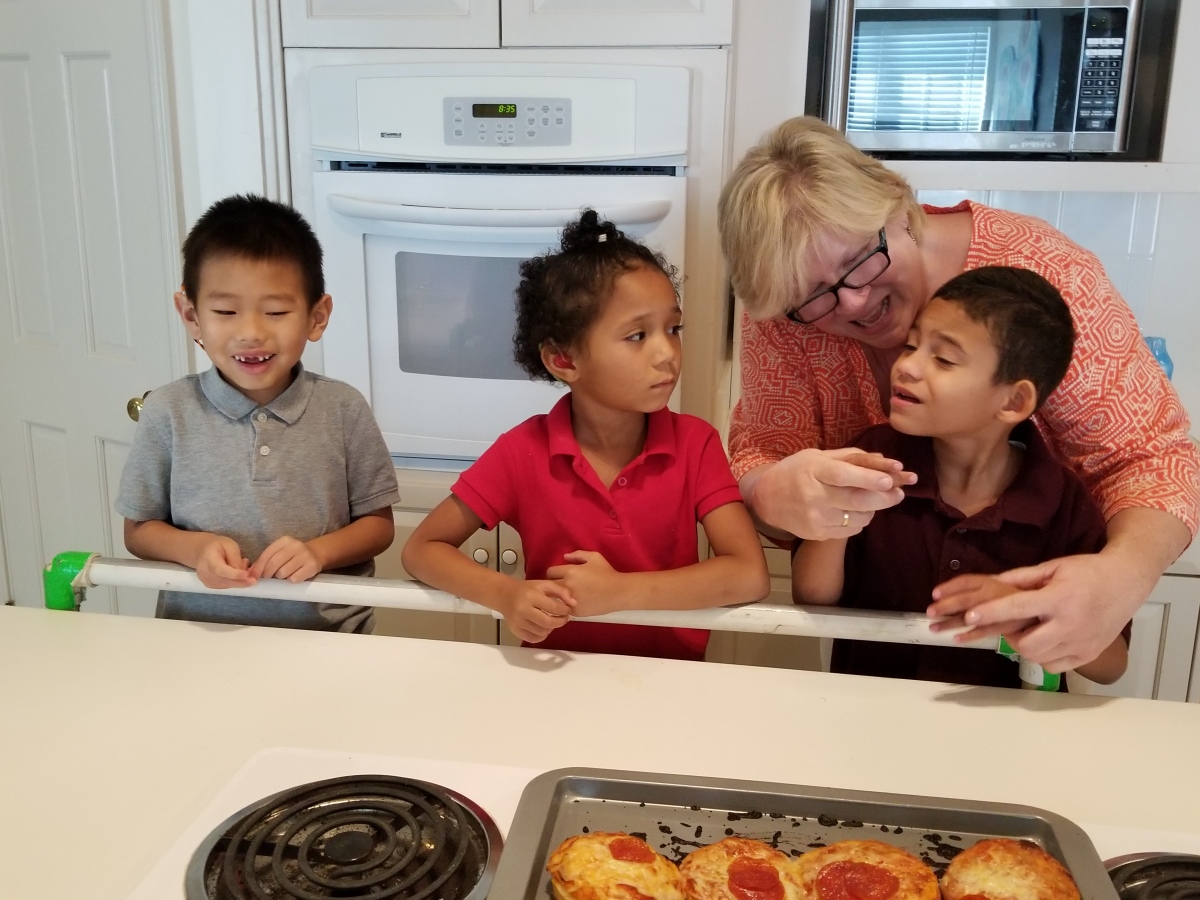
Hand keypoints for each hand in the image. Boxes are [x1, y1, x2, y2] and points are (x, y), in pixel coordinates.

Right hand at [194, 535, 255, 589]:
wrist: (202, 551)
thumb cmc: (217, 545)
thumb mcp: (229, 545)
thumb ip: (235, 558)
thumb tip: (243, 572)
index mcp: (209, 560)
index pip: (222, 570)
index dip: (235, 574)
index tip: (247, 575)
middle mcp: (205, 574)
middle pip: (226, 581)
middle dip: (242, 581)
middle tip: (254, 577)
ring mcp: (207, 581)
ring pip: (228, 585)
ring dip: (240, 580)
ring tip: (242, 564)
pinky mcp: (211, 586)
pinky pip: (227, 586)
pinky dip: (235, 581)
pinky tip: (237, 571)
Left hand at [250, 536, 323, 582]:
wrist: (316, 553)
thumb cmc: (292, 555)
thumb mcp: (280, 552)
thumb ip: (265, 560)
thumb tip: (250, 573)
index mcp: (284, 541)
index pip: (267, 555)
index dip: (258, 567)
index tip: (254, 576)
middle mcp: (295, 546)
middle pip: (274, 564)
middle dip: (268, 573)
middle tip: (269, 577)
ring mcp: (305, 555)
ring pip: (283, 572)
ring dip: (281, 577)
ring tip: (284, 574)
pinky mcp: (312, 566)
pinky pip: (294, 578)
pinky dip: (291, 580)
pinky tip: (294, 575)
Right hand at [499, 580, 574, 642]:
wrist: (505, 595)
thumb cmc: (527, 589)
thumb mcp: (544, 584)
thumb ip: (561, 591)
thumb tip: (574, 603)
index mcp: (531, 596)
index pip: (554, 608)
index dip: (564, 610)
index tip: (567, 609)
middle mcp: (523, 610)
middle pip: (548, 623)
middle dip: (560, 622)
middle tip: (564, 618)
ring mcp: (518, 622)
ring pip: (542, 632)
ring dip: (552, 628)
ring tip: (553, 621)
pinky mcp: (515, 630)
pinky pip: (533, 639)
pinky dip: (542, 635)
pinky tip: (544, 628)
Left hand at [546, 551, 622, 616]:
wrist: (619, 592)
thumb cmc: (607, 573)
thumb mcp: (594, 557)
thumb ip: (578, 555)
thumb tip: (564, 557)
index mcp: (570, 571)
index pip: (550, 572)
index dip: (554, 573)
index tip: (559, 575)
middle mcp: (567, 585)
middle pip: (549, 586)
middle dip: (553, 585)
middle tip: (561, 586)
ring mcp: (570, 600)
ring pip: (555, 599)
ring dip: (558, 597)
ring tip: (565, 596)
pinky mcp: (575, 611)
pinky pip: (564, 608)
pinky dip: (567, 606)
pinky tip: (575, 603)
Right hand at [748, 448, 915, 540]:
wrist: (766, 498)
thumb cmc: (796, 471)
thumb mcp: (818, 456)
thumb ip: (852, 457)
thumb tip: (886, 462)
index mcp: (813, 470)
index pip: (844, 476)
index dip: (868, 478)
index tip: (890, 480)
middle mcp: (813, 496)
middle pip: (856, 501)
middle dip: (884, 498)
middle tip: (900, 493)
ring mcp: (815, 518)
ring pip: (858, 518)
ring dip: (874, 509)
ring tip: (874, 500)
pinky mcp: (817, 534)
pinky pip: (850, 530)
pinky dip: (860, 520)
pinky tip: (854, 511)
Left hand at [928, 554, 1141, 672]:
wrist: (1126, 583)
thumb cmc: (1088, 572)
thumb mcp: (1054, 567)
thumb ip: (1021, 578)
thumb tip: (989, 583)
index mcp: (1060, 598)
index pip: (1018, 608)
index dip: (991, 612)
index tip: (969, 616)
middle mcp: (1072, 624)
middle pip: (1026, 644)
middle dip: (1010, 636)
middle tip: (1011, 624)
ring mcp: (1082, 643)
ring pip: (1038, 658)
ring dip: (1025, 646)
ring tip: (1031, 629)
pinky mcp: (1088, 655)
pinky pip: (1054, 666)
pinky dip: (1043, 656)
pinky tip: (1046, 640)